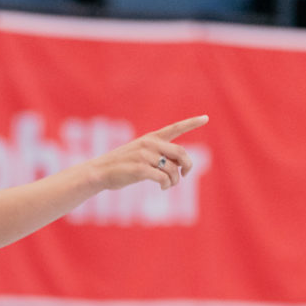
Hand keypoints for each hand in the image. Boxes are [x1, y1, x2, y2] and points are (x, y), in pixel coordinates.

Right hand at [88, 114, 207, 191]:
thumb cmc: (121, 166)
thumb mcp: (140, 155)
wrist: (99, 172)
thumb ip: (159, 156)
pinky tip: (162, 187)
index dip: (191, 123)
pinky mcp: (140, 169)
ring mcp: (144, 156)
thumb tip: (180, 167)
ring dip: (175, 181)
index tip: (206, 118)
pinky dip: (166, 185)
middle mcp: (149, 144)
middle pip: (181, 152)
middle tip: (184, 176)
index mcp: (150, 138)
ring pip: (173, 169)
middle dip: (188, 166)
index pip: (174, 128)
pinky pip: (163, 178)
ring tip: (168, 186)